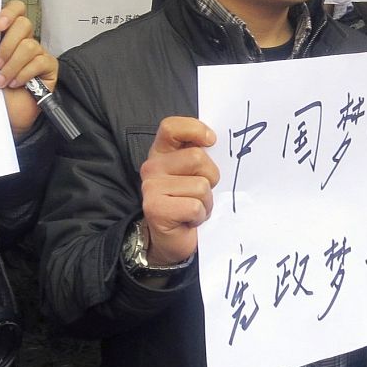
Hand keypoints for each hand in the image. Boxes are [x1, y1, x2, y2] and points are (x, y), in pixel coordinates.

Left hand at [0, 2, 56, 139]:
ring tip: (1, 81)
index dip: (9, 12)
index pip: (16, 9)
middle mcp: (25, 40)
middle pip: (24, 24)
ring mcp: (38, 53)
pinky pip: (39, 62)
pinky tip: (15, 84)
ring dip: (12, 65)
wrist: (7, 115)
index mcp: (8, 34)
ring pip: (29, 46)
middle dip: (7, 44)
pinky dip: (24, 74)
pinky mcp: (49, 66)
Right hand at [139, 116, 218, 264]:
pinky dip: (200, 215)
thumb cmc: (189, 201)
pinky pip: (195, 206)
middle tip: (201, 192)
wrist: (172, 239)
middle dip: (210, 177)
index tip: (211, 141)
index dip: (195, 129)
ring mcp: (151, 187)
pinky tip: (189, 220)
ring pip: (200, 185)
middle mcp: (152, 166)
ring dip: (206, 201)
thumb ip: (201, 153)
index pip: (171, 127)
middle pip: (197, 157)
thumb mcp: (195, 173)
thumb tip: (215, 140)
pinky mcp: (155, 209)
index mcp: (161, 152)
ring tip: (195, 208)